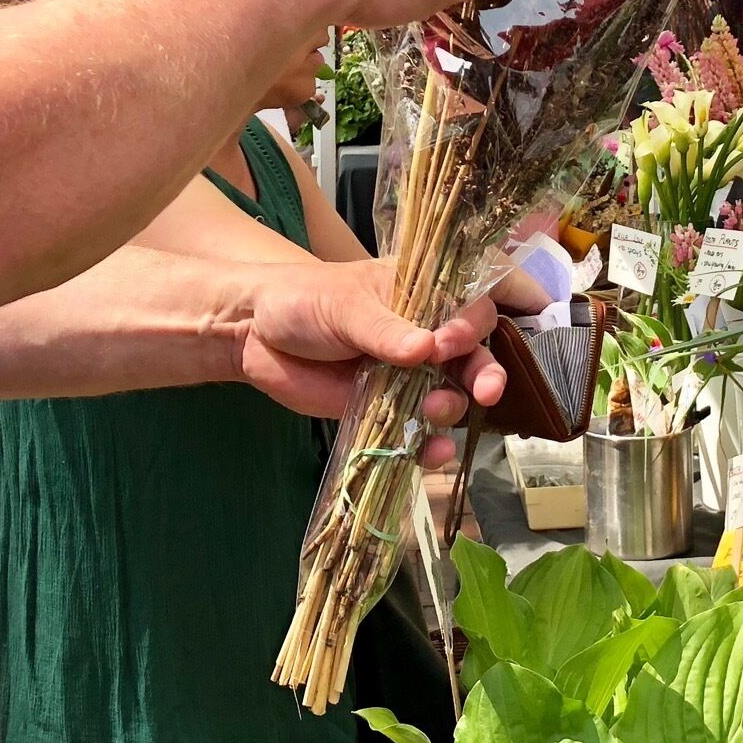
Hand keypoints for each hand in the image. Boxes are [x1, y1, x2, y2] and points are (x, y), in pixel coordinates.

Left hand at [237, 259, 506, 461]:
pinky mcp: (388, 408)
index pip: (478, 293)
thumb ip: (384, 329)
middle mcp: (426, 330)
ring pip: (454, 392)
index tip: (473, 333)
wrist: (252, 336)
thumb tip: (425, 351)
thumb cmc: (302, 300)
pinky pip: (421, 430)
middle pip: (478, 349)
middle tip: (485, 387)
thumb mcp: (343, 305)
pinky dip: (431, 445)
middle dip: (487, 369)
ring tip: (436, 408)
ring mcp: (409, 372)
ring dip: (455, 404)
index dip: (490, 311)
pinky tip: (432, 452)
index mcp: (423, 291)